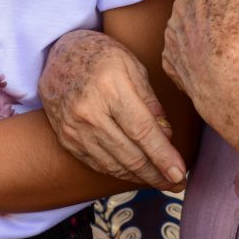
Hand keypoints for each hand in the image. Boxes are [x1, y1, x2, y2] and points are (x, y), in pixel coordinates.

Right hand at [39, 30, 186, 190]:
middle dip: (156, 175)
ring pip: (113, 165)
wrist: (58, 54)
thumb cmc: (101, 55)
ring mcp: (74, 128)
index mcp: (110, 88)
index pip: (142, 131)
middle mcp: (89, 112)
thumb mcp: (132, 65)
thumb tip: (166, 135)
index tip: (180, 174)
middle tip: (177, 184)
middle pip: (129, 154)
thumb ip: (150, 101)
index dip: (163, 157)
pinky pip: (97, 163)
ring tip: (160, 181)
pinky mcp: (66, 138)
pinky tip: (135, 173)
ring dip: (139, 177)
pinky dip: (118, 171)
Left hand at [162, 0, 238, 125]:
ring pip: (188, 22)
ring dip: (200, 27)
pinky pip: (181, 48)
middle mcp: (182, 5)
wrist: (227, 85)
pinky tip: (209, 63)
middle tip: (233, 20)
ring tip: (221, 46)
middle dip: (214, 2)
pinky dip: (192, 52)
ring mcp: (172, 32)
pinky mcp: (168, 57)